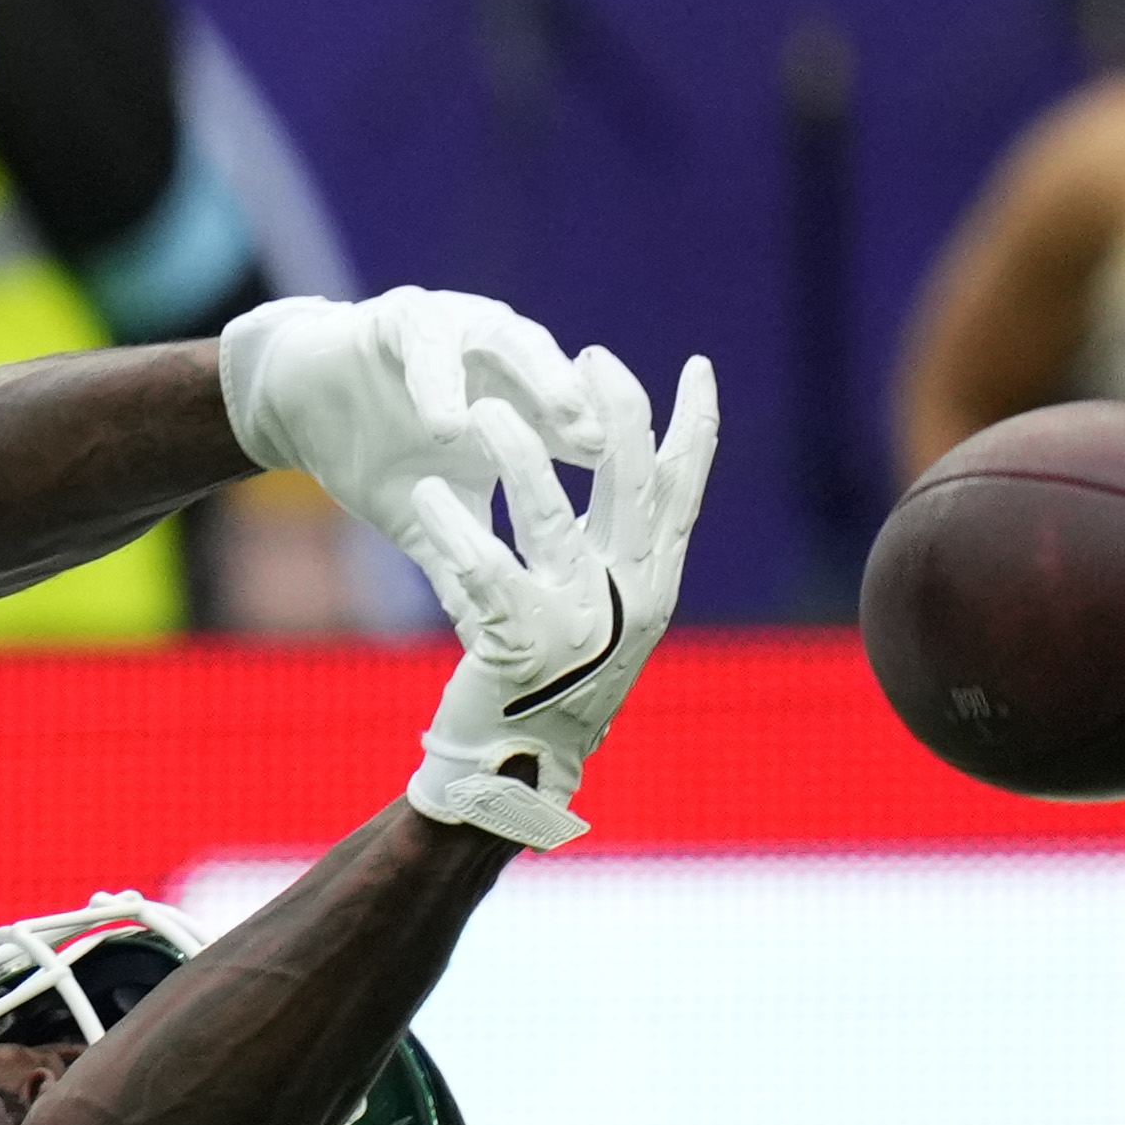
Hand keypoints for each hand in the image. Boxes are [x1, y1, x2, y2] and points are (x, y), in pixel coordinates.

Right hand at [220, 286, 609, 535]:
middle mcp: (505, 360)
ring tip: (547, 419)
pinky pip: (430, 343)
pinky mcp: (406, 317)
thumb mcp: (428, 518)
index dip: (605, 455)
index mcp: (523, 407)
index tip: (630, 500)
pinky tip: (446, 424)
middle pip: (562, 377)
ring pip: (513, 343)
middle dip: (581, 410)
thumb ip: (466, 562)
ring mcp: (460, 331)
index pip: (580, 426)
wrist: (297, 404)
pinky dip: (440, 382)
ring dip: (531, 380)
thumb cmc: (373, 456)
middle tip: (600, 447)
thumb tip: (489, 640)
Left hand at [388, 349, 713, 849]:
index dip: (694, 429)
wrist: (516, 768)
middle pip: (631, 488)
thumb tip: (638, 471)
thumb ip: (617, 548)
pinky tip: (425, 494)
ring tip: (487, 411)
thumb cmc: (554, 679)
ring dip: (519, 456)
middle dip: (615, 415)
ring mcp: (579, 623)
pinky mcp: (521, 644)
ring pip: (550, 519)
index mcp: (653, 584)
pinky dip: (452, 527)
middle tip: (592, 355)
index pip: (684, 493)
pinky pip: (481, 570)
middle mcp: (629, 599)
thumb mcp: (603, 609)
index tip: (699, 368)